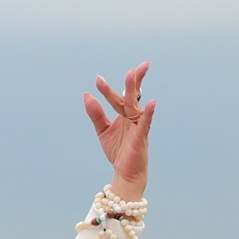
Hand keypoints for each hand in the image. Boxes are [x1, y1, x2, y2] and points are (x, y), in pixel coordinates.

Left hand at [85, 64, 154, 199]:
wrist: (125, 174)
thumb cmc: (118, 152)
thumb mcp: (103, 131)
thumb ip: (96, 114)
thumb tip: (86, 95)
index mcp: (124, 115)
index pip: (119, 97)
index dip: (107, 88)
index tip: (97, 79)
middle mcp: (133, 118)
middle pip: (131, 95)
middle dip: (133, 80)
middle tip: (135, 65)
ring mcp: (139, 126)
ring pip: (135, 104)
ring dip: (135, 89)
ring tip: (134, 73)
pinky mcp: (141, 138)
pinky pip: (145, 123)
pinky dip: (148, 113)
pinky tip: (151, 103)